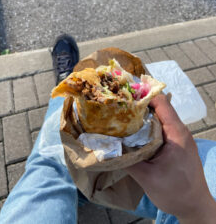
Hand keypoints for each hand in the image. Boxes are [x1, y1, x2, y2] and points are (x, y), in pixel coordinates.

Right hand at [126, 94, 215, 223]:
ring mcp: (179, 137)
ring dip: (143, 116)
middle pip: (159, 108)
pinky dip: (148, 127)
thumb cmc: (175, 192)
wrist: (195, 207)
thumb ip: (128, 160)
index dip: (143, 96)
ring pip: (160, 118)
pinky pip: (161, 128)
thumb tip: (108, 148)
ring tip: (123, 118)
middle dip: (139, 105)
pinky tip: (134, 133)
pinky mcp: (176, 144)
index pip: (161, 103)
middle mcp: (180, 131)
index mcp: (176, 133)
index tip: (124, 98)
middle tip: (119, 107)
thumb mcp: (147, 177)